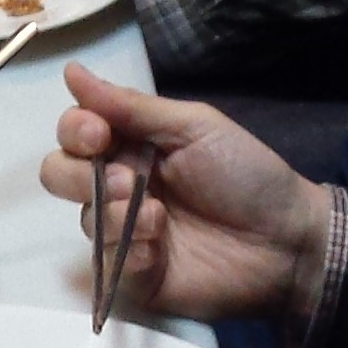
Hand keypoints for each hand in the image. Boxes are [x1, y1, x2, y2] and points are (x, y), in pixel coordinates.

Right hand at [40, 59, 333, 321]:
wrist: (288, 241)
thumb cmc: (246, 175)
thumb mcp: (194, 127)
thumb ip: (130, 106)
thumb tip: (71, 71)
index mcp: (131, 145)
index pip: (74, 133)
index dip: (74, 131)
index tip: (97, 135)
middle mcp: (120, 186)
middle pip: (59, 175)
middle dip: (77, 175)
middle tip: (127, 181)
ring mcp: (125, 233)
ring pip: (82, 220)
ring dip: (113, 214)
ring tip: (156, 218)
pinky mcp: (135, 276)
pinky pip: (107, 264)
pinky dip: (126, 252)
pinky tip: (158, 247)